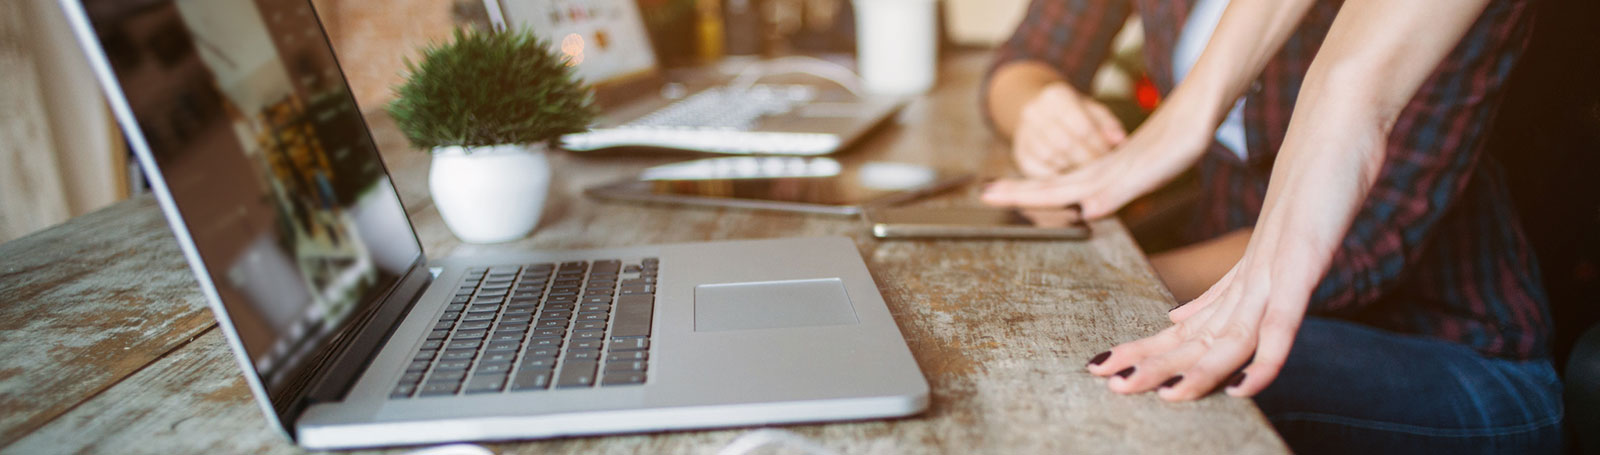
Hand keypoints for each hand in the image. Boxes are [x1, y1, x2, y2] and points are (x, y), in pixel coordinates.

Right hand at [982, 101, 1211, 217]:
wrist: (1196, 114)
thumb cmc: (1177, 142)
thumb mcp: (1150, 172)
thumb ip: (1117, 192)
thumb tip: (1087, 211)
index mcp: (1100, 176)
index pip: (1050, 189)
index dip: (1019, 194)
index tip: (988, 193)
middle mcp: (1100, 171)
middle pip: (1050, 184)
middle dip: (1017, 190)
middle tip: (987, 192)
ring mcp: (1111, 167)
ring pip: (1066, 179)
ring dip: (1038, 186)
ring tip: (1015, 189)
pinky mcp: (1125, 164)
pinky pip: (1085, 176)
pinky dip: (1068, 183)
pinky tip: (1075, 189)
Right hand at [1011, 82, 1126, 177]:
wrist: (1039, 111)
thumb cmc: (1076, 113)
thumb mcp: (1094, 110)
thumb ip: (1108, 124)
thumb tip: (1120, 141)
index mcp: (1056, 95)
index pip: (1081, 126)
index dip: (1098, 145)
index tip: (1110, 157)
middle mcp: (1035, 111)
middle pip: (1064, 143)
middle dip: (1086, 160)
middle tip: (1102, 172)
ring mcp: (1023, 132)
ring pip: (1049, 157)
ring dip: (1071, 169)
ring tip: (1089, 176)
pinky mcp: (1019, 152)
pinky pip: (1036, 170)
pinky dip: (1055, 177)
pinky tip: (1070, 180)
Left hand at [1086, 111, 1383, 400]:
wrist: (1337, 115)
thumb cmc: (1317, 171)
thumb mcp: (1279, 235)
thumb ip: (1237, 282)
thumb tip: (1184, 320)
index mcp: (1244, 270)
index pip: (1191, 322)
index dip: (1154, 349)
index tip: (1113, 368)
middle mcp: (1251, 271)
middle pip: (1195, 330)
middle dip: (1152, 360)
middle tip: (1105, 381)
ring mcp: (1274, 266)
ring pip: (1226, 334)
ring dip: (1191, 369)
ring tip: (1151, 392)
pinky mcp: (1301, 260)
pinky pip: (1282, 321)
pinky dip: (1264, 360)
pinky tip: (1242, 387)